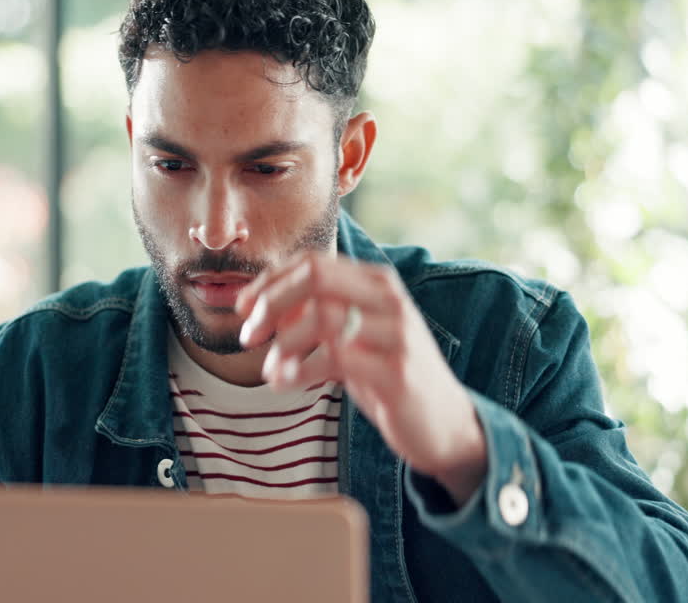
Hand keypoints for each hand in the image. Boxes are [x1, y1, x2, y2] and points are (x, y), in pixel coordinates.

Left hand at [236, 252, 487, 504]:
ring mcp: (396, 333)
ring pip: (322, 316)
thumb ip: (316, 315)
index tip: (243, 308)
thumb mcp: (352, 337)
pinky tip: (283, 383)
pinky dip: (299, 369)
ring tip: (269, 370)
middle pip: (315, 278)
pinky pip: (334, 358)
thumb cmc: (389, 375)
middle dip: (270, 303)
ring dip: (283, 344)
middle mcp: (390, 299)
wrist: (444, 424)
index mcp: (377, 283)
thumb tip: (263, 304)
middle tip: (248, 336)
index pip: (313, 262)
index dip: (270, 281)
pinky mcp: (395, 371)